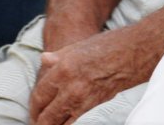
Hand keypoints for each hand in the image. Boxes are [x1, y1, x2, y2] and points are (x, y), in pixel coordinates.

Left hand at [30, 22, 163, 124]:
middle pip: (46, 115)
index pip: (39, 94)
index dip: (33, 105)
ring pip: (59, 122)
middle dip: (38, 120)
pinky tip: (62, 123)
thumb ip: (58, 56)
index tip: (32, 108)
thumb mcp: (77, 46)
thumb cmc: (106, 46)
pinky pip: (73, 121)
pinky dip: (65, 124)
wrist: (132, 54)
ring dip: (50, 124)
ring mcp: (82, 99)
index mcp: (63, 70)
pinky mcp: (93, 107)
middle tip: (34, 122)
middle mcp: (70, 88)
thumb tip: (44, 59)